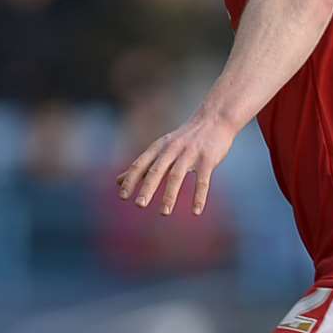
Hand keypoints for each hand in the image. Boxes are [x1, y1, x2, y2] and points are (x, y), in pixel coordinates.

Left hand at [117, 113, 237, 215]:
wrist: (214, 120)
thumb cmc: (184, 139)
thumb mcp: (160, 149)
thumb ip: (141, 166)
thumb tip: (118, 181)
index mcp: (159, 148)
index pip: (140, 164)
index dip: (131, 180)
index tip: (122, 196)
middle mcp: (172, 150)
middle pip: (157, 170)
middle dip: (147, 187)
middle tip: (139, 205)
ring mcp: (190, 154)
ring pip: (177, 176)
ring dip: (170, 195)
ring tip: (163, 213)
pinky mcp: (208, 160)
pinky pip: (203, 181)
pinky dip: (199, 196)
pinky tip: (196, 212)